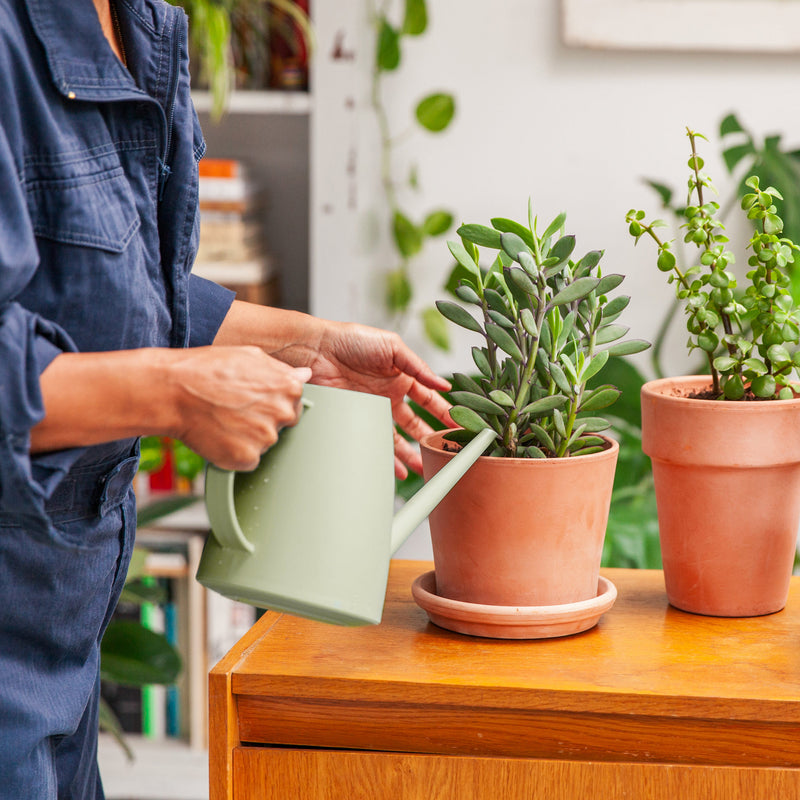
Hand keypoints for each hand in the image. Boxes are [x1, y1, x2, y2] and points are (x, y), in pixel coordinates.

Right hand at [169, 346, 310, 470]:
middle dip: (263, 419)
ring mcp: (266, 438)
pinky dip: (235, 452)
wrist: (172, 391)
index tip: (252, 398)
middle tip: (234, 409)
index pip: (293, 402)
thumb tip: (305, 374)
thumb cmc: (207, 369)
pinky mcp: (247, 458)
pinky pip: (248, 459)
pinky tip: (219, 435)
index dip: (271, 400)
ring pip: (264, 442)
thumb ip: (282, 369)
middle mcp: (282, 413)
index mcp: (289, 387)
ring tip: (223, 419)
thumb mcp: (249, 355)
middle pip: (281, 424)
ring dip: (248, 436)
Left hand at [308, 322, 452, 477]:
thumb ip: (419, 368)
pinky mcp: (357, 420)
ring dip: (412, 453)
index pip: (429, 399)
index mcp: (402, 377)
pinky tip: (399, 469)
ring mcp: (373, 409)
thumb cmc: (353, 339)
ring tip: (427, 467)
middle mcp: (389, 395)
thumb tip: (445, 385)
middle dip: (431, 438)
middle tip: (446, 453)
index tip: (460, 426)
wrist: (317, 350)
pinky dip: (388, 457)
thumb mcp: (393, 348)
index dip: (444, 412)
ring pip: (398, 437)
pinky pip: (376, 441)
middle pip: (416, 423)